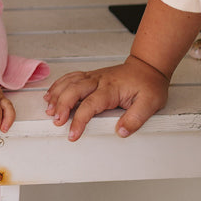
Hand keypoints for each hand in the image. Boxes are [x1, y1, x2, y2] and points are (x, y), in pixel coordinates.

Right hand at [43, 55, 170, 140]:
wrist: (147, 66)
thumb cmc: (148, 84)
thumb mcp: (150, 103)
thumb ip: (135, 118)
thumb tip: (121, 132)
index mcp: (111, 89)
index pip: (90, 105)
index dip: (79, 120)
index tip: (73, 134)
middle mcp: (99, 81)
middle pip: (73, 90)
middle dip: (62, 106)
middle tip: (57, 121)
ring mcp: (93, 77)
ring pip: (68, 83)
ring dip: (57, 96)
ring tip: (49, 111)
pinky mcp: (90, 76)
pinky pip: (69, 78)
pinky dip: (58, 86)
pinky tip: (50, 95)